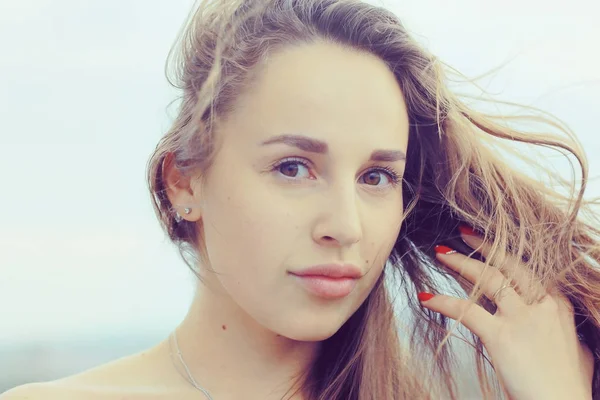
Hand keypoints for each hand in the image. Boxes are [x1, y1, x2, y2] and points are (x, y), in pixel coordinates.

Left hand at [417, 225, 594, 399]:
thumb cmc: (568, 386)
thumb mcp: (576, 349)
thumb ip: (560, 331)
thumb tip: (554, 329)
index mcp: (558, 305)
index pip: (527, 268)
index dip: (504, 252)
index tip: (486, 243)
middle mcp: (541, 305)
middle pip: (508, 263)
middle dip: (483, 244)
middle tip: (462, 232)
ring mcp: (522, 319)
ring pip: (487, 278)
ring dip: (460, 262)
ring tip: (439, 252)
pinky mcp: (502, 336)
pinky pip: (465, 310)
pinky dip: (442, 301)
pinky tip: (425, 297)